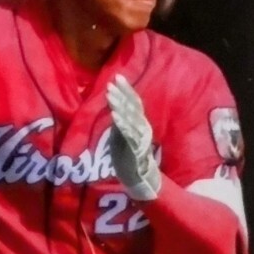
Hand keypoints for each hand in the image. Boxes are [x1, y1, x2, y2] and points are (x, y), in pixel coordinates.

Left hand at [106, 74, 160, 200]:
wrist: (140, 178)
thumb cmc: (130, 155)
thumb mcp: (125, 133)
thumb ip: (122, 119)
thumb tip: (113, 103)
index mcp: (140, 122)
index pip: (135, 101)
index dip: (127, 89)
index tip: (117, 76)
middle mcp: (143, 127)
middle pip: (133, 107)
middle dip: (122, 94)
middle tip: (111, 83)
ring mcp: (139, 138)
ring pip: (130, 118)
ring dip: (120, 105)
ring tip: (110, 95)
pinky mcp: (135, 149)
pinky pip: (128, 134)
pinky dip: (122, 124)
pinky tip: (114, 115)